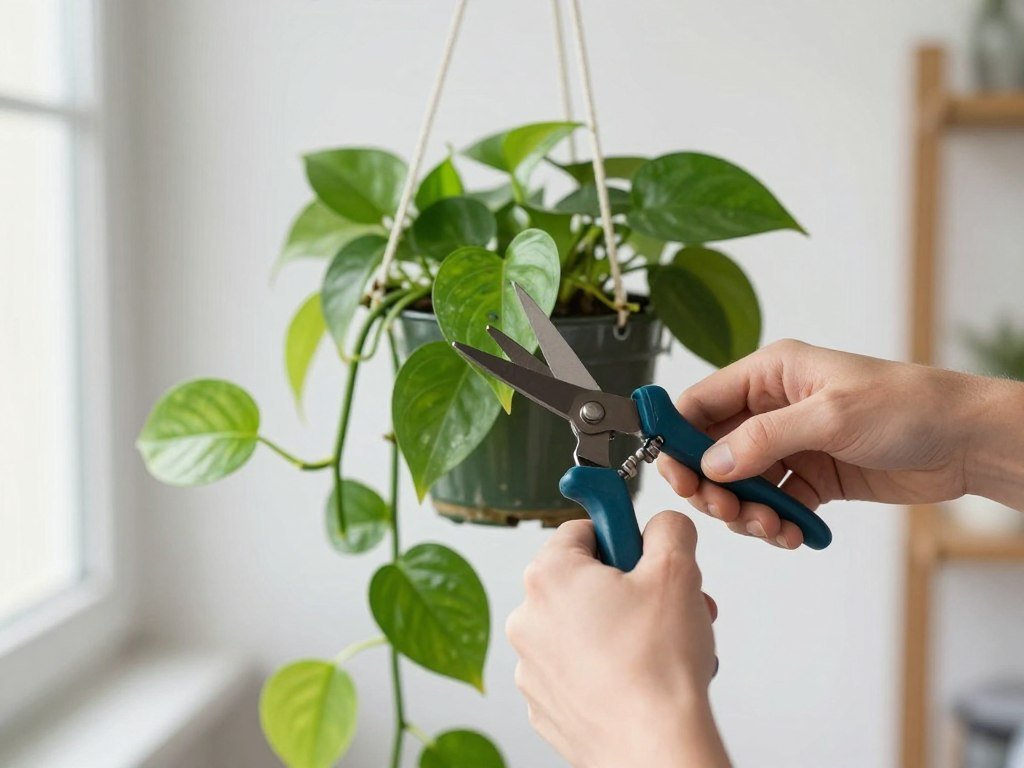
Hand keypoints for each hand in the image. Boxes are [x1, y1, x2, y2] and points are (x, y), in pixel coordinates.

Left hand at [506, 512, 729, 767]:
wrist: (654, 747)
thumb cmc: (658, 665)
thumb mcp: (677, 570)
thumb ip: (668, 529)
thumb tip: (662, 526)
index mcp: (549, 575)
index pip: (581, 531)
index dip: (622, 539)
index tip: (644, 556)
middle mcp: (527, 617)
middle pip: (584, 582)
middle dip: (630, 590)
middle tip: (666, 607)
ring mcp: (531, 665)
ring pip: (583, 628)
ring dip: (621, 629)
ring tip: (661, 649)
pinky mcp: (544, 704)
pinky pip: (577, 669)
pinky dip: (606, 669)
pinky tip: (639, 679)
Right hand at [658, 339, 1023, 547]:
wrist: (964, 442)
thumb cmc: (907, 406)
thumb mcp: (829, 416)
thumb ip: (764, 439)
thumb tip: (712, 464)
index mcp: (770, 374)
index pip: (701, 402)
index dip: (678, 435)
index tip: (672, 472)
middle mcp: (772, 409)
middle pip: (712, 449)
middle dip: (710, 484)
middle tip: (723, 508)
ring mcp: (790, 446)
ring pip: (739, 484)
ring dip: (744, 511)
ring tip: (770, 527)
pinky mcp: (809, 479)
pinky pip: (772, 505)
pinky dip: (774, 524)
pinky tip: (793, 534)